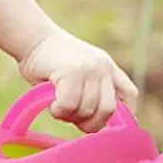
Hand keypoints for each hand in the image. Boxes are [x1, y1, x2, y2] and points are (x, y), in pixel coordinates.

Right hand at [18, 27, 137, 132]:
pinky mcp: (72, 71)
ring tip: (58, 106)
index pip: (129, 95)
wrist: (32, 38)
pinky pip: (69, 105)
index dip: (123, 114)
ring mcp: (89, 68)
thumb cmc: (50, 62)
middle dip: (90, 123)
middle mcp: (103, 67)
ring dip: (69, 117)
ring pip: (86, 110)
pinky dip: (59, 112)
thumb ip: (91, 92)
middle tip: (71, 118)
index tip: (104, 123)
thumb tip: (98, 125)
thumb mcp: (78, 74)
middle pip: (108, 110)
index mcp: (108, 67)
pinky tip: (52, 105)